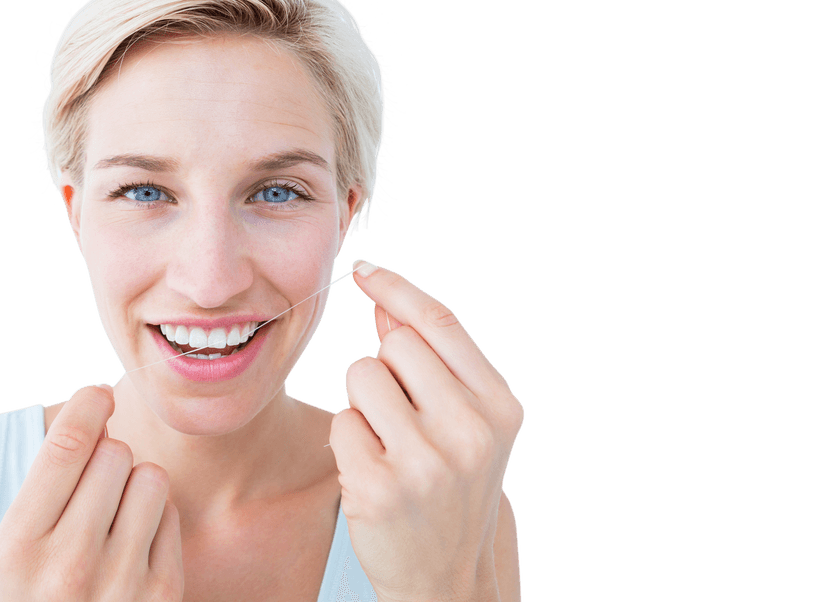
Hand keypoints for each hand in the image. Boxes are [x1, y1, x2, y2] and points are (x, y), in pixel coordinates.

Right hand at [0, 385, 183, 600]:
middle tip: (96, 486)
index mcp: (19, 546)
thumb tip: (97, 406)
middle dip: (109, 457)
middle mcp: (68, 566)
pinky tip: (135, 547)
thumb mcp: (21, 543)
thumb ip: (51, 479)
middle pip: (115, 454)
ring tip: (116, 517)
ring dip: (137, 485)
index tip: (98, 395)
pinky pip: (172, 514)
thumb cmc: (44, 587)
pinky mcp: (162, 594)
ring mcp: (120, 583)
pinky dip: (157, 520)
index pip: (64, 446)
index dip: (87, 406)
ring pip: (151, 477)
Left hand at [330, 260, 524, 601]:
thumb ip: (430, 360)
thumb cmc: (452, 488)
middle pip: (394, 344)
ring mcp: (425, 462)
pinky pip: (341, 422)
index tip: (365, 269)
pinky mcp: (379, 488)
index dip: (397, 287)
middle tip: (401, 414)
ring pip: (361, 376)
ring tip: (388, 443)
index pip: (440, 323)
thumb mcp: (464, 422)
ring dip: (364, 403)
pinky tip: (372, 470)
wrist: (446, 578)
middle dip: (385, 367)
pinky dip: (348, 440)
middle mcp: (470, 431)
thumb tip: (385, 301)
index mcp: (500, 407)